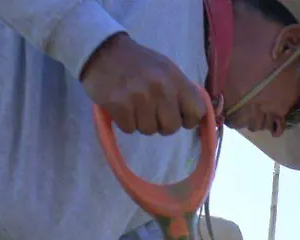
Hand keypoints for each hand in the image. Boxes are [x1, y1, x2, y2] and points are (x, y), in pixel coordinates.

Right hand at [80, 32, 207, 135]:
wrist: (102, 50)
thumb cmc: (138, 62)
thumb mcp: (166, 69)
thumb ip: (181, 90)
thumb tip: (196, 115)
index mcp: (175, 79)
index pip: (197, 112)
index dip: (189, 119)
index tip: (179, 116)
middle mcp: (160, 88)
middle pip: (172, 127)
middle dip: (162, 124)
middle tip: (151, 110)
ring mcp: (139, 97)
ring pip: (149, 130)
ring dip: (142, 122)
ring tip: (134, 104)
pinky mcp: (119, 105)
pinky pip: (129, 129)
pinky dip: (125, 122)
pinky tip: (122, 106)